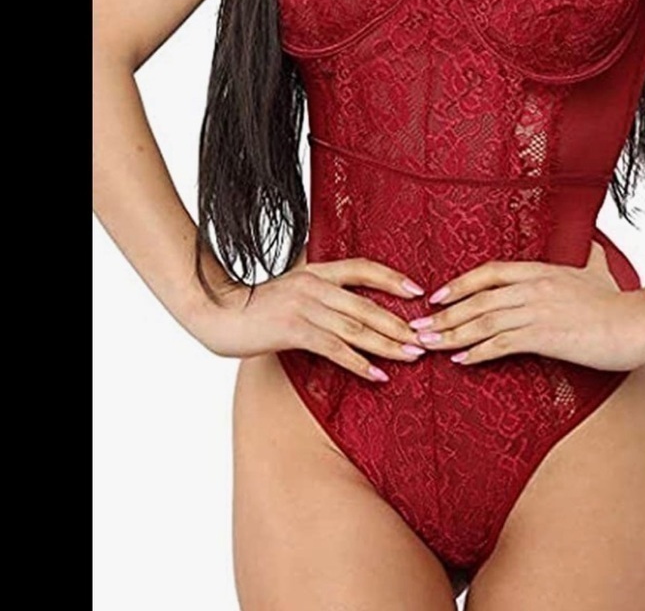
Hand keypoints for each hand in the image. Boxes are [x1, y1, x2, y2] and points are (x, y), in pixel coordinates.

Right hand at [187, 248, 428, 381]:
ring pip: (356, 327)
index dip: (392, 278)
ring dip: (388, 344)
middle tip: (426, 337)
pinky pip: (334, 348)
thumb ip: (319, 287)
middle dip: (400, 323)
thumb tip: (348, 295)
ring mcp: (304, 307)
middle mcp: (313, 284)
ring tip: (412, 356)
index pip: (363, 268)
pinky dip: (360, 363)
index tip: (418, 291)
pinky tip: (378, 375)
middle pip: (367, 304)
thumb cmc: (256, 306)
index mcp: (316, 270)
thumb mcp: (292, 286)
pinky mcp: (293, 330)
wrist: (217, 315)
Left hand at [408, 240, 644, 370]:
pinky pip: (500, 345)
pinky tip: (460, 360)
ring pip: (482, 322)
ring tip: (427, 345)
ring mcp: (536, 312)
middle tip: (417, 326)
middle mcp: (532, 288)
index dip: (459, 284)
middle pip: (477, 300)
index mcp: (540, 270)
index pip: (488, 272)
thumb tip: (594, 244)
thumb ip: (589, 257)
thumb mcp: (599, 270)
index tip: (437, 296)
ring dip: (450, 335)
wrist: (639, 323)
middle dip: (443, 315)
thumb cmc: (620, 301)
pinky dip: (476, 353)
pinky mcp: (544, 337)